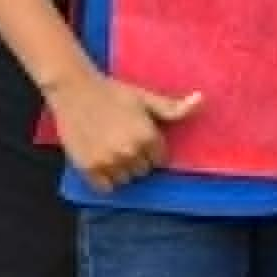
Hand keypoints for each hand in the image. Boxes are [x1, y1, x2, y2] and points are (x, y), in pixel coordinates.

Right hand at [45, 64, 201, 185]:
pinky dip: (105, 179)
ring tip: (112, 151)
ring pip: (126, 179)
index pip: (160, 159)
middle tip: (124, 141)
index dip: (152, 149)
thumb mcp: (145, 97)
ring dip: (122, 169)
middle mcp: (130, 152)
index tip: (141, 139)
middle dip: (138, 159)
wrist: (74, 89)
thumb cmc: (112, 91)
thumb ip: (173, 107)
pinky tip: (102, 162)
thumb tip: (201, 100)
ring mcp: (109, 162)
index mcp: (148, 136)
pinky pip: (106, 187)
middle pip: (144, 170)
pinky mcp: (89, 168)